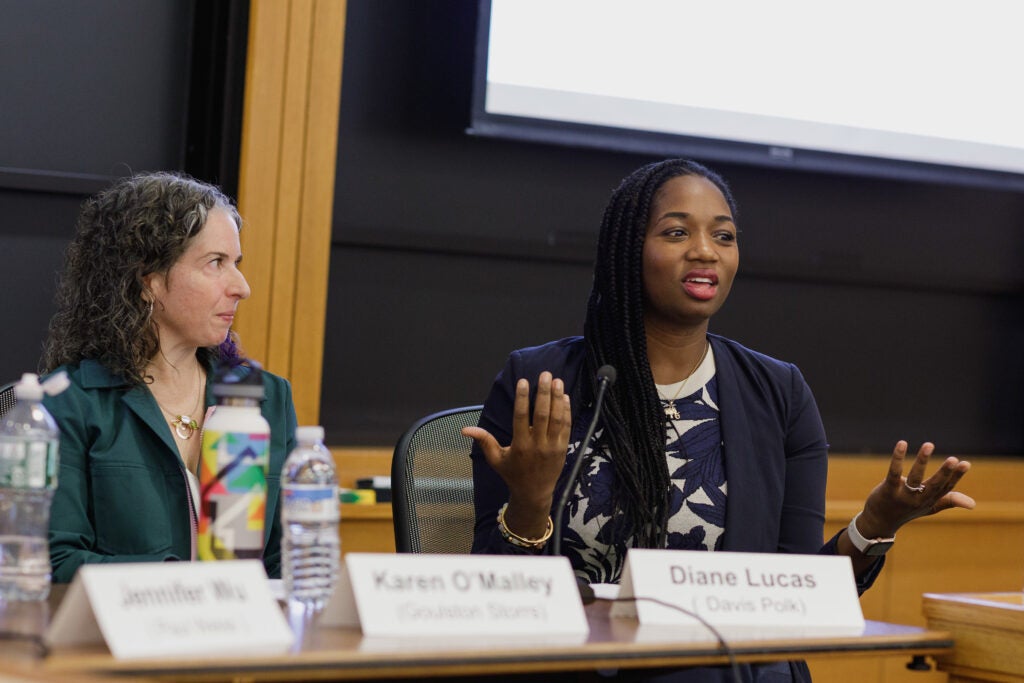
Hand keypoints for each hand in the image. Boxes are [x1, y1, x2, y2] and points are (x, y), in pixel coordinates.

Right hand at [463, 372, 571, 534]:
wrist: (534, 493)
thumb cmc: (512, 474)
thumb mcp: (496, 459)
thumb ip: (484, 441)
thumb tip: (465, 430)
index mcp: (520, 445)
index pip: (521, 417)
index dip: (523, 398)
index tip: (523, 381)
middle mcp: (537, 445)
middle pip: (542, 415)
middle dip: (544, 393)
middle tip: (545, 374)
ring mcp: (553, 446)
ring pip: (557, 419)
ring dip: (557, 398)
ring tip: (556, 380)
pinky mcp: (563, 448)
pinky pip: (566, 427)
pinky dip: (566, 411)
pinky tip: (564, 396)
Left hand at [857, 440, 974, 538]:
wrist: (880, 521)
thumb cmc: (907, 511)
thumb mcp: (930, 507)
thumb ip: (949, 501)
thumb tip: (974, 504)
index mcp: (930, 500)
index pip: (946, 488)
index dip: (956, 476)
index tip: (966, 463)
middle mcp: (918, 499)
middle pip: (934, 485)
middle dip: (944, 472)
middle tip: (953, 459)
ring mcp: (902, 496)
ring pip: (915, 477)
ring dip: (922, 460)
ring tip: (929, 444)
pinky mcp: (887, 490)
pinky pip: (894, 472)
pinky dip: (898, 458)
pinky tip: (902, 443)